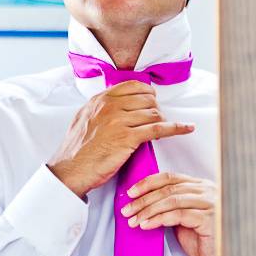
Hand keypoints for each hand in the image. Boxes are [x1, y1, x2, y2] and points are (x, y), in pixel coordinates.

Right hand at [47, 81, 194, 198]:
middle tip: (155, 119)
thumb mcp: (83, 119)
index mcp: (99, 100)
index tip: (151, 101)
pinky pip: (158, 129)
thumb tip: (116, 104)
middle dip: (156, 108)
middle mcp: (109, 106)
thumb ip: (99, 108)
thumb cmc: (76, 150)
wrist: (70, 170)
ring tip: (163, 129)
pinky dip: (176, 128)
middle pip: (147, 98)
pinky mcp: (127, 138)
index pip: (133, 85)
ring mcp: (119, 121)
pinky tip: (185, 128)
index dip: (147, 93)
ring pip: (154, 113)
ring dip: (163, 120)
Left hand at [121, 172, 216, 255]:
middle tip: (127, 209)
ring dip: (148, 211)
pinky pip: (177, 215)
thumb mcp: (183, 219)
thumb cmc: (203, 242)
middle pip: (167, 189)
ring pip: (171, 201)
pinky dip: (158, 219)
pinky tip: (147, 225)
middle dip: (143, 199)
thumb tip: (142, 202)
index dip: (147, 183)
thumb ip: (170, 206)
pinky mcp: (209, 219)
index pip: (170, 177)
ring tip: (134, 220)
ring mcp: (210, 203)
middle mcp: (207, 191)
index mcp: (200, 187)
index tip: (130, 192)